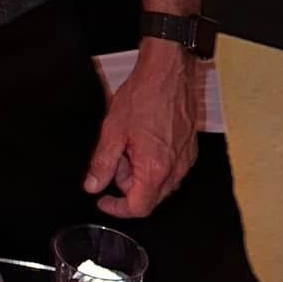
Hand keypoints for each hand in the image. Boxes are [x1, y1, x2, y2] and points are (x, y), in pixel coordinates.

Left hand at [84, 39, 197, 217]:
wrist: (168, 73)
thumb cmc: (144, 96)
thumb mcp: (112, 130)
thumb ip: (102, 163)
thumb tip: (93, 186)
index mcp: (155, 168)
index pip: (138, 207)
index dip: (117, 208)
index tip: (104, 200)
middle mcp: (176, 169)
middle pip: (149, 197)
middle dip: (127, 184)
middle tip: (116, 156)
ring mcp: (185, 160)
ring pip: (159, 183)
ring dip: (140, 172)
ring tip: (129, 143)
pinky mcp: (190, 150)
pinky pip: (170, 169)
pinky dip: (154, 163)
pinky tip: (144, 139)